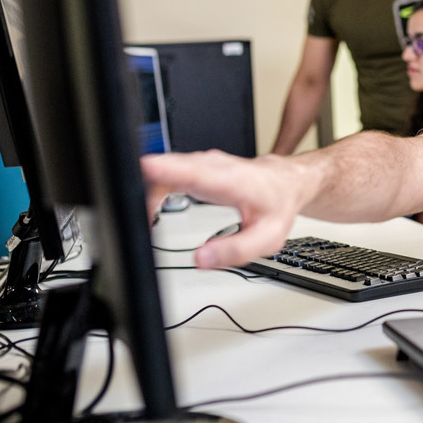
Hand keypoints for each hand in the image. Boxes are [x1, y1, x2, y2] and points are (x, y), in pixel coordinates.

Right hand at [141, 150, 308, 268]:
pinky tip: (151, 208)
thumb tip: (200, 259)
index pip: (196, 172)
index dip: (168, 169)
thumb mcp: (267, 238)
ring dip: (148, 190)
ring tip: (144, 220)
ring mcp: (206, 163)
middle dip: (146, 187)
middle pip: (172, 167)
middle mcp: (216, 166)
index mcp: (233, 181)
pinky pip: (170, 171)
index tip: (144, 168)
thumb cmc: (278, 206)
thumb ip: (235, 250)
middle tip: (134, 217)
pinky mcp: (198, 167)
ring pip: (167, 168)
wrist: (287, 183)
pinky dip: (155, 187)